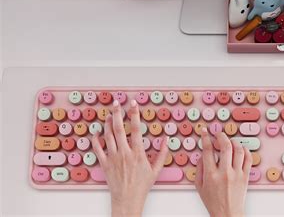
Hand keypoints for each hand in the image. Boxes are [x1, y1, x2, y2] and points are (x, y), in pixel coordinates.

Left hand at [91, 100, 168, 216]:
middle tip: (117, 103)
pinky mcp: (105, 164)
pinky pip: (97, 149)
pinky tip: (97, 133)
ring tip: (109, 115)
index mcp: (138, 153)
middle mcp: (124, 153)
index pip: (136, 129)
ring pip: (108, 136)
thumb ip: (162, 154)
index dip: (134, 114)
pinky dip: (96, 139)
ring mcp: (113, 158)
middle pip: (119, 128)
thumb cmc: (141, 186)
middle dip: (117, 113)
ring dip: (107, 123)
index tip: (133, 104)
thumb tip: (166, 140)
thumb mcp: (156, 170)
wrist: (127, 199)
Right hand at [195, 127, 251, 216]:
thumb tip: (202, 154)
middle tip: (218, 134)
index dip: (205, 138)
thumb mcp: (199, 186)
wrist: (228, 214)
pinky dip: (246, 150)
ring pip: (238, 150)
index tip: (205, 131)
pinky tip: (241, 149)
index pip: (207, 150)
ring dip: (234, 142)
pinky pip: (248, 158)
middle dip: (221, 136)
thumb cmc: (213, 202)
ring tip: (230, 141)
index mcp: (211, 175)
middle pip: (225, 146)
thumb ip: (199, 169)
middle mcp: (225, 173)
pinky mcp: (246, 176)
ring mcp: (237, 174)